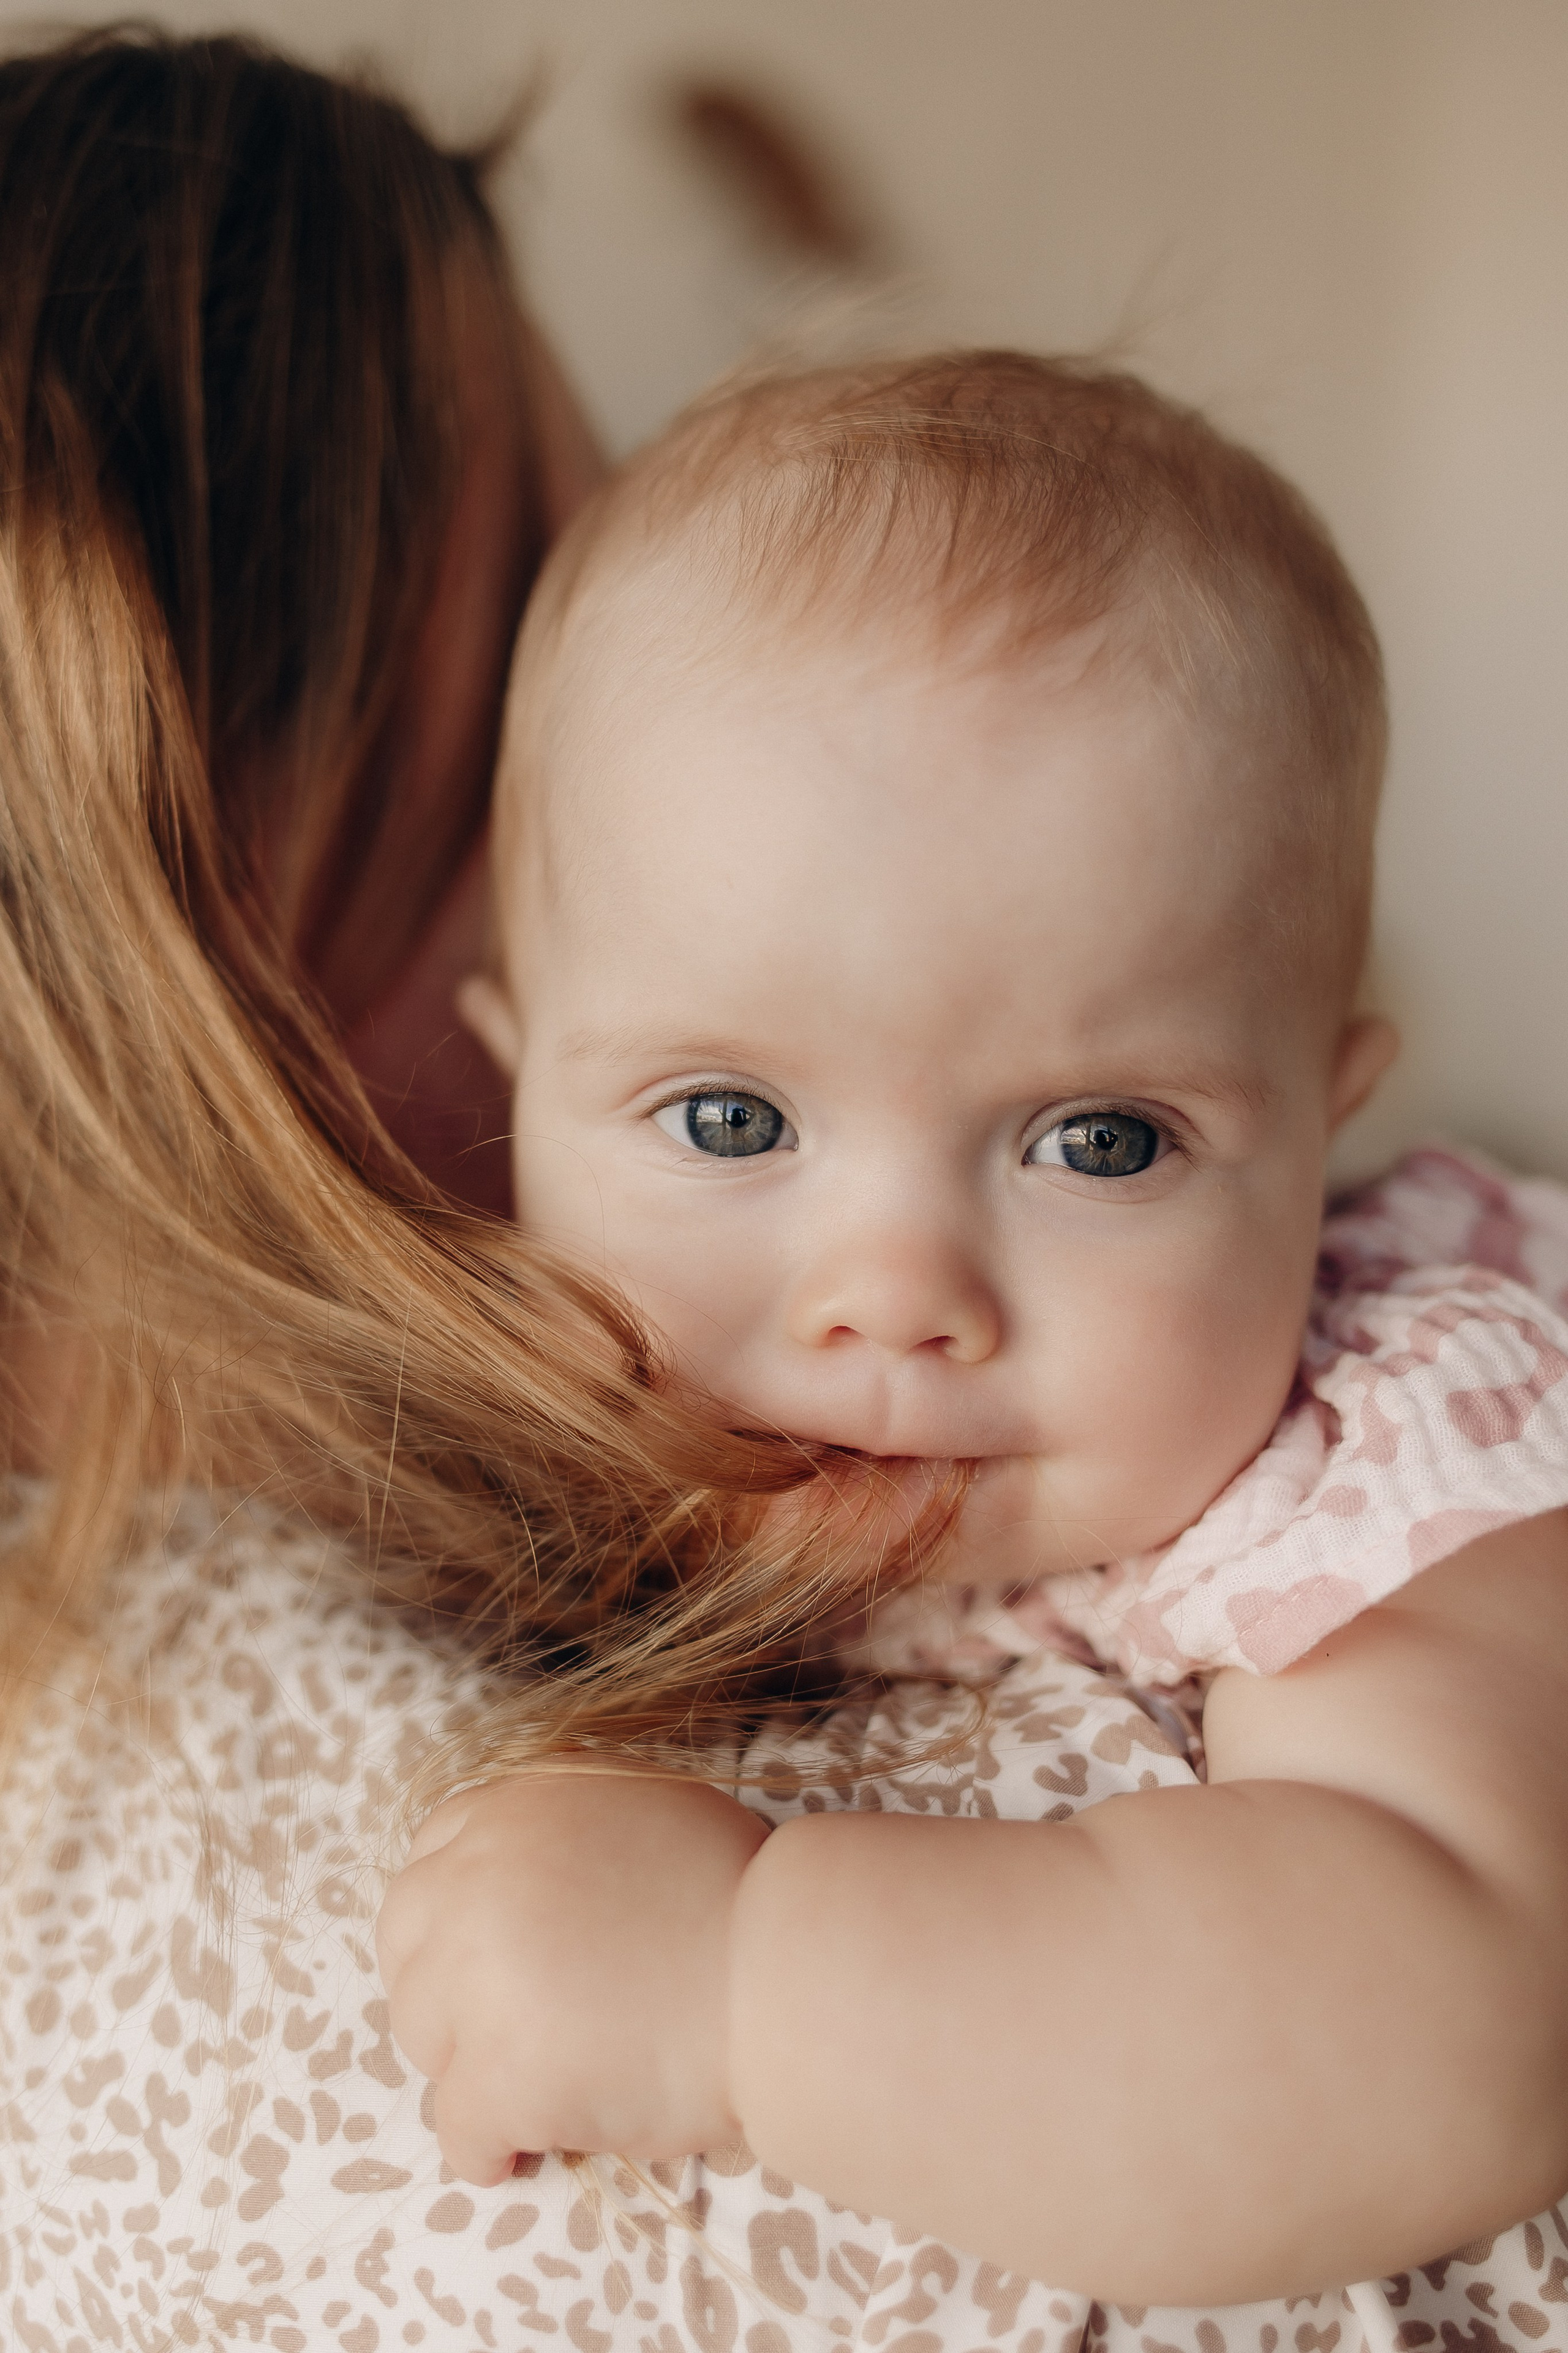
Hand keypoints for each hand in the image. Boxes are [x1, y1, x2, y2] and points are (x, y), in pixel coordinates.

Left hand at [375, 1770, 768, 2183]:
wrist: (785, 1973)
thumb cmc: (740, 1894)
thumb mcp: (641, 1811)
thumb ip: (564, 1836)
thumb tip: (527, 1892)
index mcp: (516, 1805)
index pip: (432, 1858)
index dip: (453, 1917)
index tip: (482, 1958)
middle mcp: (477, 1876)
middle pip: (406, 1943)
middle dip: (443, 1988)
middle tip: (501, 2029)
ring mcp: (480, 1974)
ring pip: (422, 2034)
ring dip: (465, 2061)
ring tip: (529, 2086)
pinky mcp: (501, 2071)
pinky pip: (456, 2128)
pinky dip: (485, 2147)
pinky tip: (523, 2150)